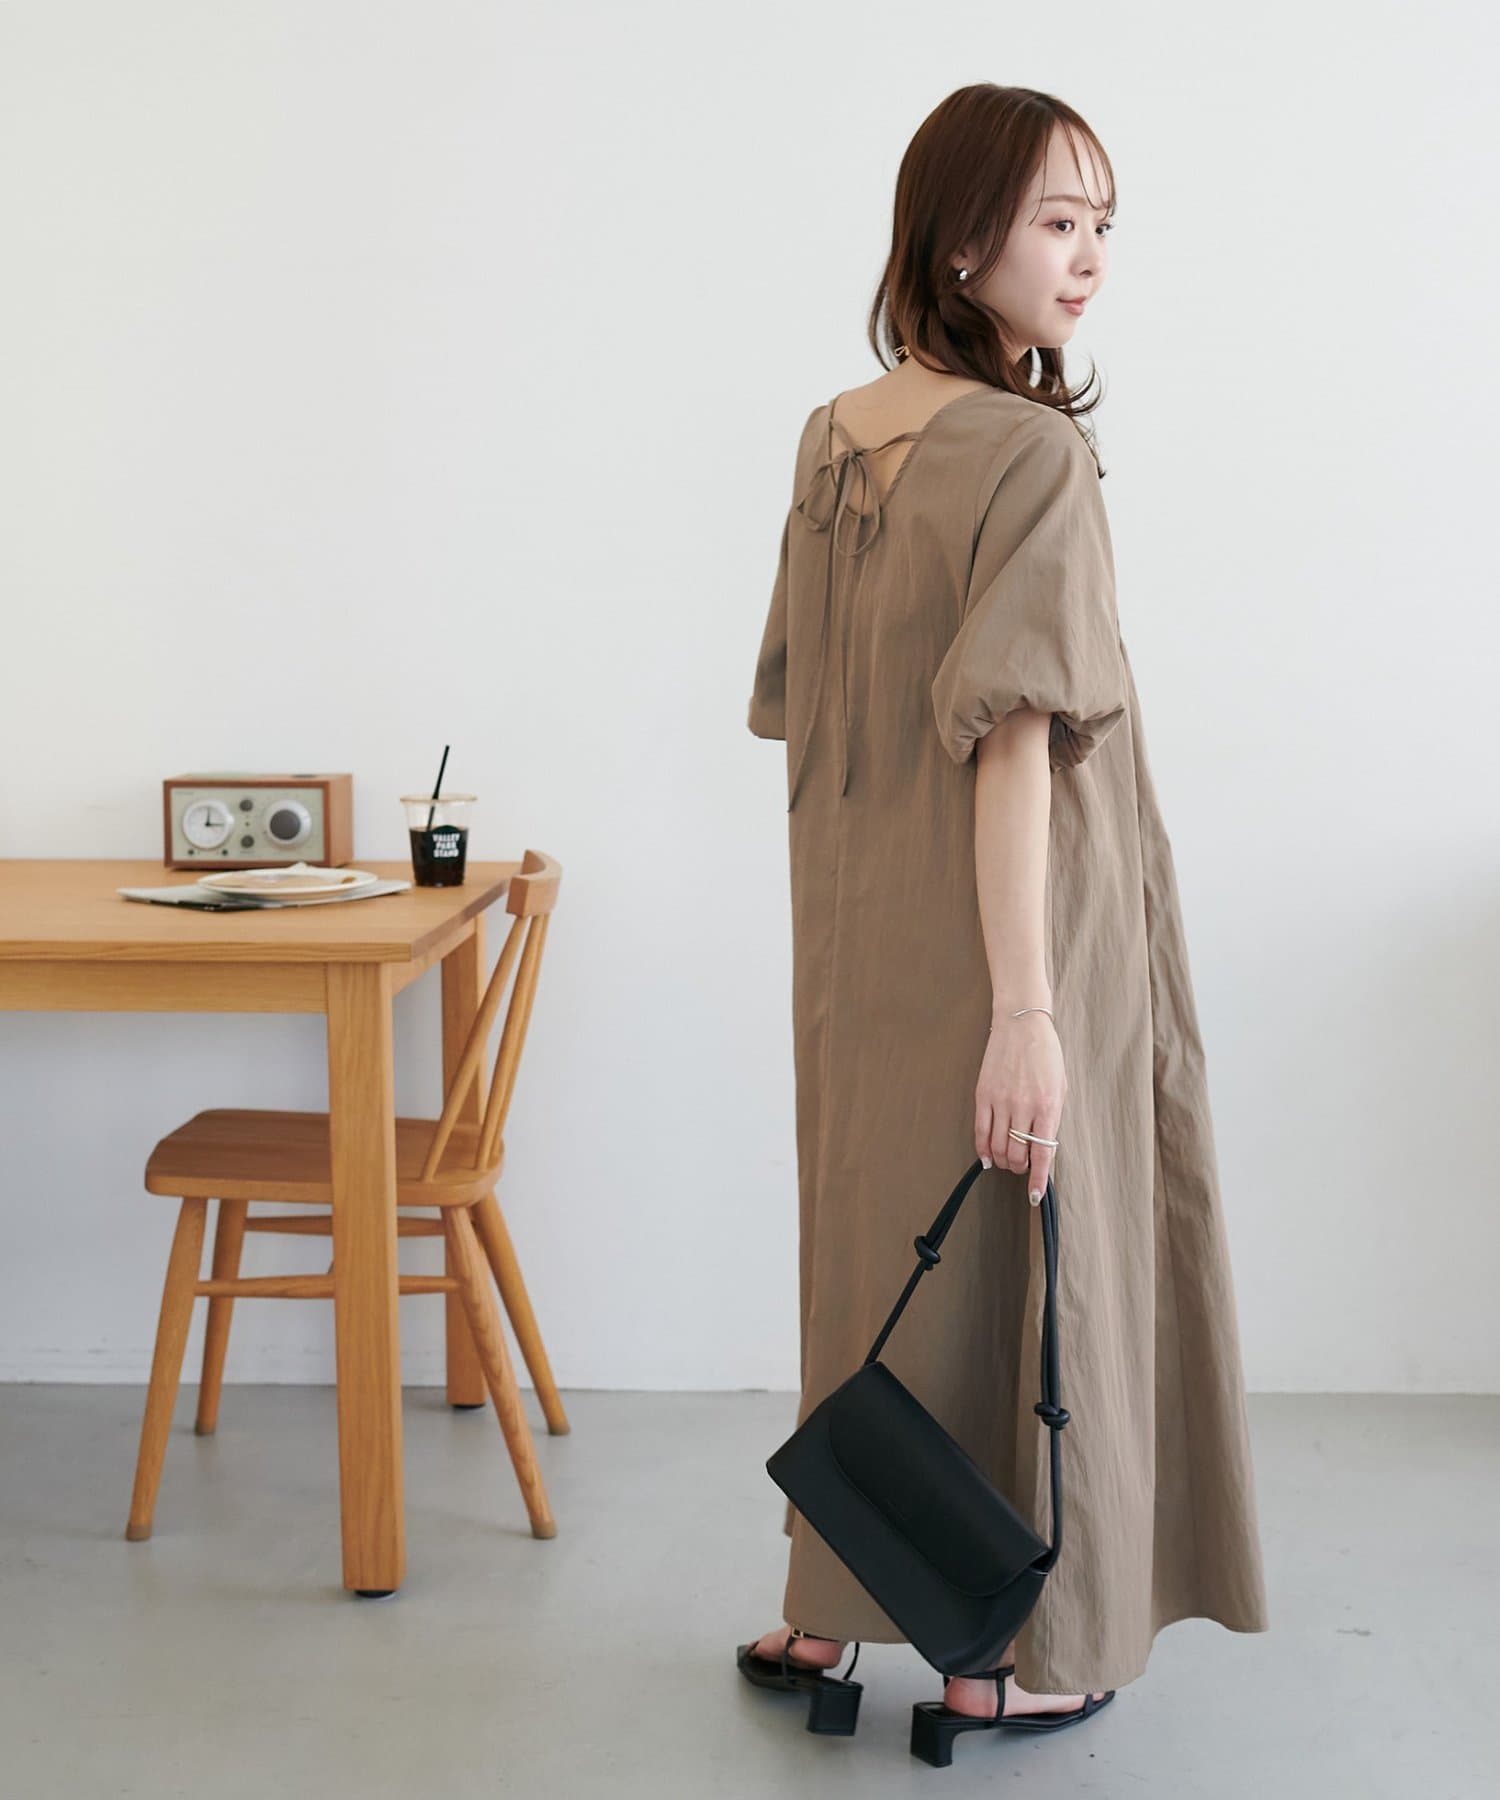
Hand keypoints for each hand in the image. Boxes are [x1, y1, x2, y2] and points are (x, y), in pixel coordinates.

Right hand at [975, 1012, 1063, 1202]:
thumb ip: (1052, 1118)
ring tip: (1007, 1161)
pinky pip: (980, 1131)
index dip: (1038, 1179)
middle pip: (1017, 1154)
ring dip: (1003, 1162)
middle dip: (1020, 1169)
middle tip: (1022, 1168)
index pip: (1042, 1153)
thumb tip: (1044, 1147)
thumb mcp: (1060, 1087)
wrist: (1022, 1024)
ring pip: (997, 1147)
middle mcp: (1024, 1106)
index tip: (1035, 1196)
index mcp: (1048, 1105)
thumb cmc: (1045, 1054)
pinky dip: (983, 1150)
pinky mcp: (983, 1094)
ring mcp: (1001, 1100)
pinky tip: (987, 1157)